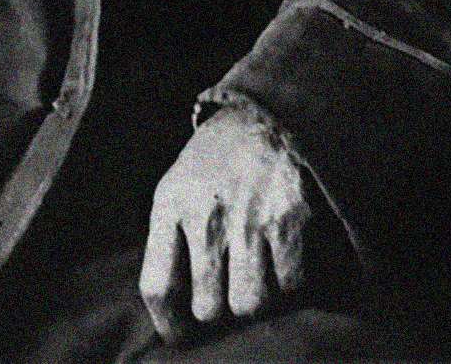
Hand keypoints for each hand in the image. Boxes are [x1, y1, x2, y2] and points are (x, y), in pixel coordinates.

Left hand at [140, 108, 314, 341]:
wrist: (265, 116)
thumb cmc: (215, 164)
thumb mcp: (177, 188)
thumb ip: (169, 242)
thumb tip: (173, 316)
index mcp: (170, 203)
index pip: (157, 287)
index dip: (169, 325)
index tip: (181, 334)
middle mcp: (206, 212)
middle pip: (208, 308)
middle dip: (220, 309)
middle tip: (229, 291)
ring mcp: (249, 217)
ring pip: (251, 305)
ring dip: (258, 300)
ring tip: (258, 275)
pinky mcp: (290, 218)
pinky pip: (291, 287)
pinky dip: (293, 285)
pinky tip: (285, 260)